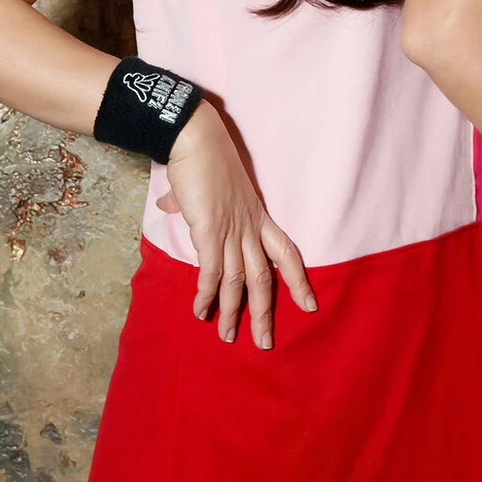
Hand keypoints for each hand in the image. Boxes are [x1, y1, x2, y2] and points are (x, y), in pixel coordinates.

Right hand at [154, 103, 315, 348]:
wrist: (196, 139)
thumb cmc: (203, 157)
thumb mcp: (208, 187)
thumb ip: (191, 202)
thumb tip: (171, 204)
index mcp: (257, 217)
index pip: (286, 253)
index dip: (298, 280)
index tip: (310, 303)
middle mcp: (249, 228)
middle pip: (264, 278)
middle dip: (265, 312)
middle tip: (266, 342)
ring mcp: (232, 231)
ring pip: (239, 282)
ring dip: (233, 312)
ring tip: (228, 338)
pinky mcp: (210, 233)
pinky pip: (213, 273)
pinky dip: (207, 295)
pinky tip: (201, 312)